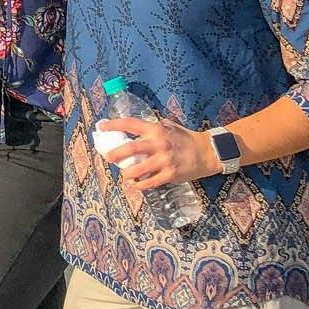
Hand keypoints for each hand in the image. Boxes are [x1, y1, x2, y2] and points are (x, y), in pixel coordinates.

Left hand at [97, 117, 217, 190]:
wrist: (207, 152)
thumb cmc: (186, 138)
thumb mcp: (169, 126)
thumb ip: (153, 127)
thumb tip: (135, 128)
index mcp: (156, 130)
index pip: (130, 124)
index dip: (114, 125)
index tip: (101, 127)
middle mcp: (158, 144)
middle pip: (130, 149)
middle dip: (115, 154)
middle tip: (108, 157)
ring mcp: (164, 160)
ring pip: (138, 169)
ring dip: (126, 173)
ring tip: (123, 175)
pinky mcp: (170, 175)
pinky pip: (150, 182)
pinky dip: (140, 185)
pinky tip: (135, 185)